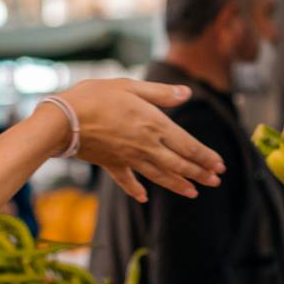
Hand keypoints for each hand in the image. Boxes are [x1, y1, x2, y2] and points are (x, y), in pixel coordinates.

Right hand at [55, 79, 224, 201]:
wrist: (63, 121)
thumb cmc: (95, 97)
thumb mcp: (130, 86)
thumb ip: (160, 93)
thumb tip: (187, 94)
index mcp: (154, 125)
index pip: (188, 146)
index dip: (206, 157)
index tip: (220, 165)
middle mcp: (146, 146)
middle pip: (179, 165)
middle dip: (200, 174)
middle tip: (215, 182)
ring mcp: (129, 159)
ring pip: (160, 176)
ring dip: (178, 185)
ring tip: (193, 192)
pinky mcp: (112, 165)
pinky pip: (127, 181)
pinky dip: (136, 190)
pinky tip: (144, 197)